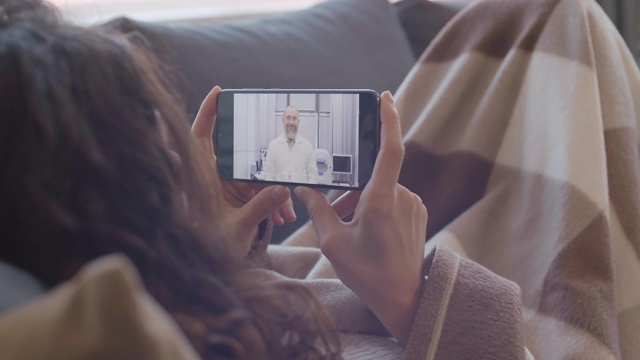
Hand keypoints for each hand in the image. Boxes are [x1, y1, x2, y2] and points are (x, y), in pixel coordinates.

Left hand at [191, 87, 295, 255]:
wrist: (210, 269)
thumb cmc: (211, 247)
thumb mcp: (237, 227)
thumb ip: (259, 208)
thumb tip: (281, 189)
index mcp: (202, 178)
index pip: (200, 137)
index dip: (207, 112)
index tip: (219, 91)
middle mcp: (214, 177)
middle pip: (237, 151)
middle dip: (262, 155)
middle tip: (282, 144)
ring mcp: (227, 187)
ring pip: (254, 175)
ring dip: (273, 190)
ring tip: (286, 212)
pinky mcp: (239, 198)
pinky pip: (260, 191)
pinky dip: (274, 202)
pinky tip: (284, 217)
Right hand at [294, 91, 426, 344]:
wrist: (404, 298)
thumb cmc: (368, 273)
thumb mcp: (333, 243)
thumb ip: (318, 210)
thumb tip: (303, 189)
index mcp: (383, 200)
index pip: (391, 149)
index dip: (390, 120)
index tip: (386, 97)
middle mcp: (403, 197)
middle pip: (371, 178)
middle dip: (350, 191)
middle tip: (337, 215)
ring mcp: (414, 205)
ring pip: (381, 190)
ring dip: (362, 202)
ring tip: (350, 231)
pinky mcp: (418, 213)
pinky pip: (393, 200)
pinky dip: (376, 208)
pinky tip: (367, 232)